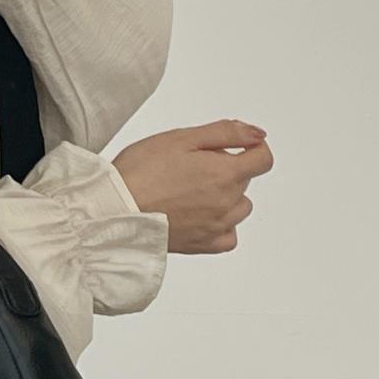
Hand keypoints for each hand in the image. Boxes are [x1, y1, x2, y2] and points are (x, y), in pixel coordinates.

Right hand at [111, 120, 272, 253]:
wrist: (114, 209)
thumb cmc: (140, 172)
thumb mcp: (182, 138)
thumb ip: (226, 133)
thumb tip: (257, 135)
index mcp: (225, 173)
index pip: (263, 159)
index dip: (251, 148)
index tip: (236, 147)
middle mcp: (227, 202)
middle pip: (245, 181)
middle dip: (227, 169)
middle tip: (192, 166)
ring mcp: (216, 226)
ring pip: (239, 208)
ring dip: (226, 197)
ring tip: (193, 191)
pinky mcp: (203, 245)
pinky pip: (228, 237)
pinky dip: (222, 226)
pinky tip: (202, 216)